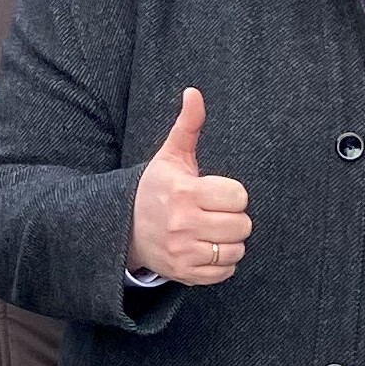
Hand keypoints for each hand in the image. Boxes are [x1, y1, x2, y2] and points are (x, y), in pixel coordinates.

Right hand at [127, 87, 250, 286]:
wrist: (122, 228)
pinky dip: (221, 263)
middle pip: (242, 225)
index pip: (238, 197)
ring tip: (212, 232)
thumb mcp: (170, 157)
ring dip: (229, 242)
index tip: (216, 193)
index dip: (232, 194)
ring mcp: (183, 251)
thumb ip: (188, 125)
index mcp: (184, 192)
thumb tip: (193, 92)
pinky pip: (225, 271)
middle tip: (215, 214)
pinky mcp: (184, 273)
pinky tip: (206, 249)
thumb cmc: (156, 189)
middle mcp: (183, 224)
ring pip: (236, 250)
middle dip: (233, 219)